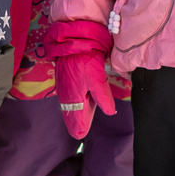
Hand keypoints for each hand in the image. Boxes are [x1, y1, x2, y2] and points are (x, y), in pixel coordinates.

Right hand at [41, 18, 115, 140]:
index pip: (75, 119)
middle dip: (75, 121)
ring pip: (70, 104)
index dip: (79, 127)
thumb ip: (103, 97)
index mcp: (73, 97)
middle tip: (78, 132)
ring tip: (79, 122)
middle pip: (71, 113)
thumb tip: (110, 112)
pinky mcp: (65, 78)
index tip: (80, 135)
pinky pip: (70, 95)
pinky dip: (74, 102)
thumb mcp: (97, 79)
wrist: (73, 40)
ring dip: (75, 112)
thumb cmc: (85, 60)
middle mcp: (66, 94)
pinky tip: (79, 102)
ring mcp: (64, 86)